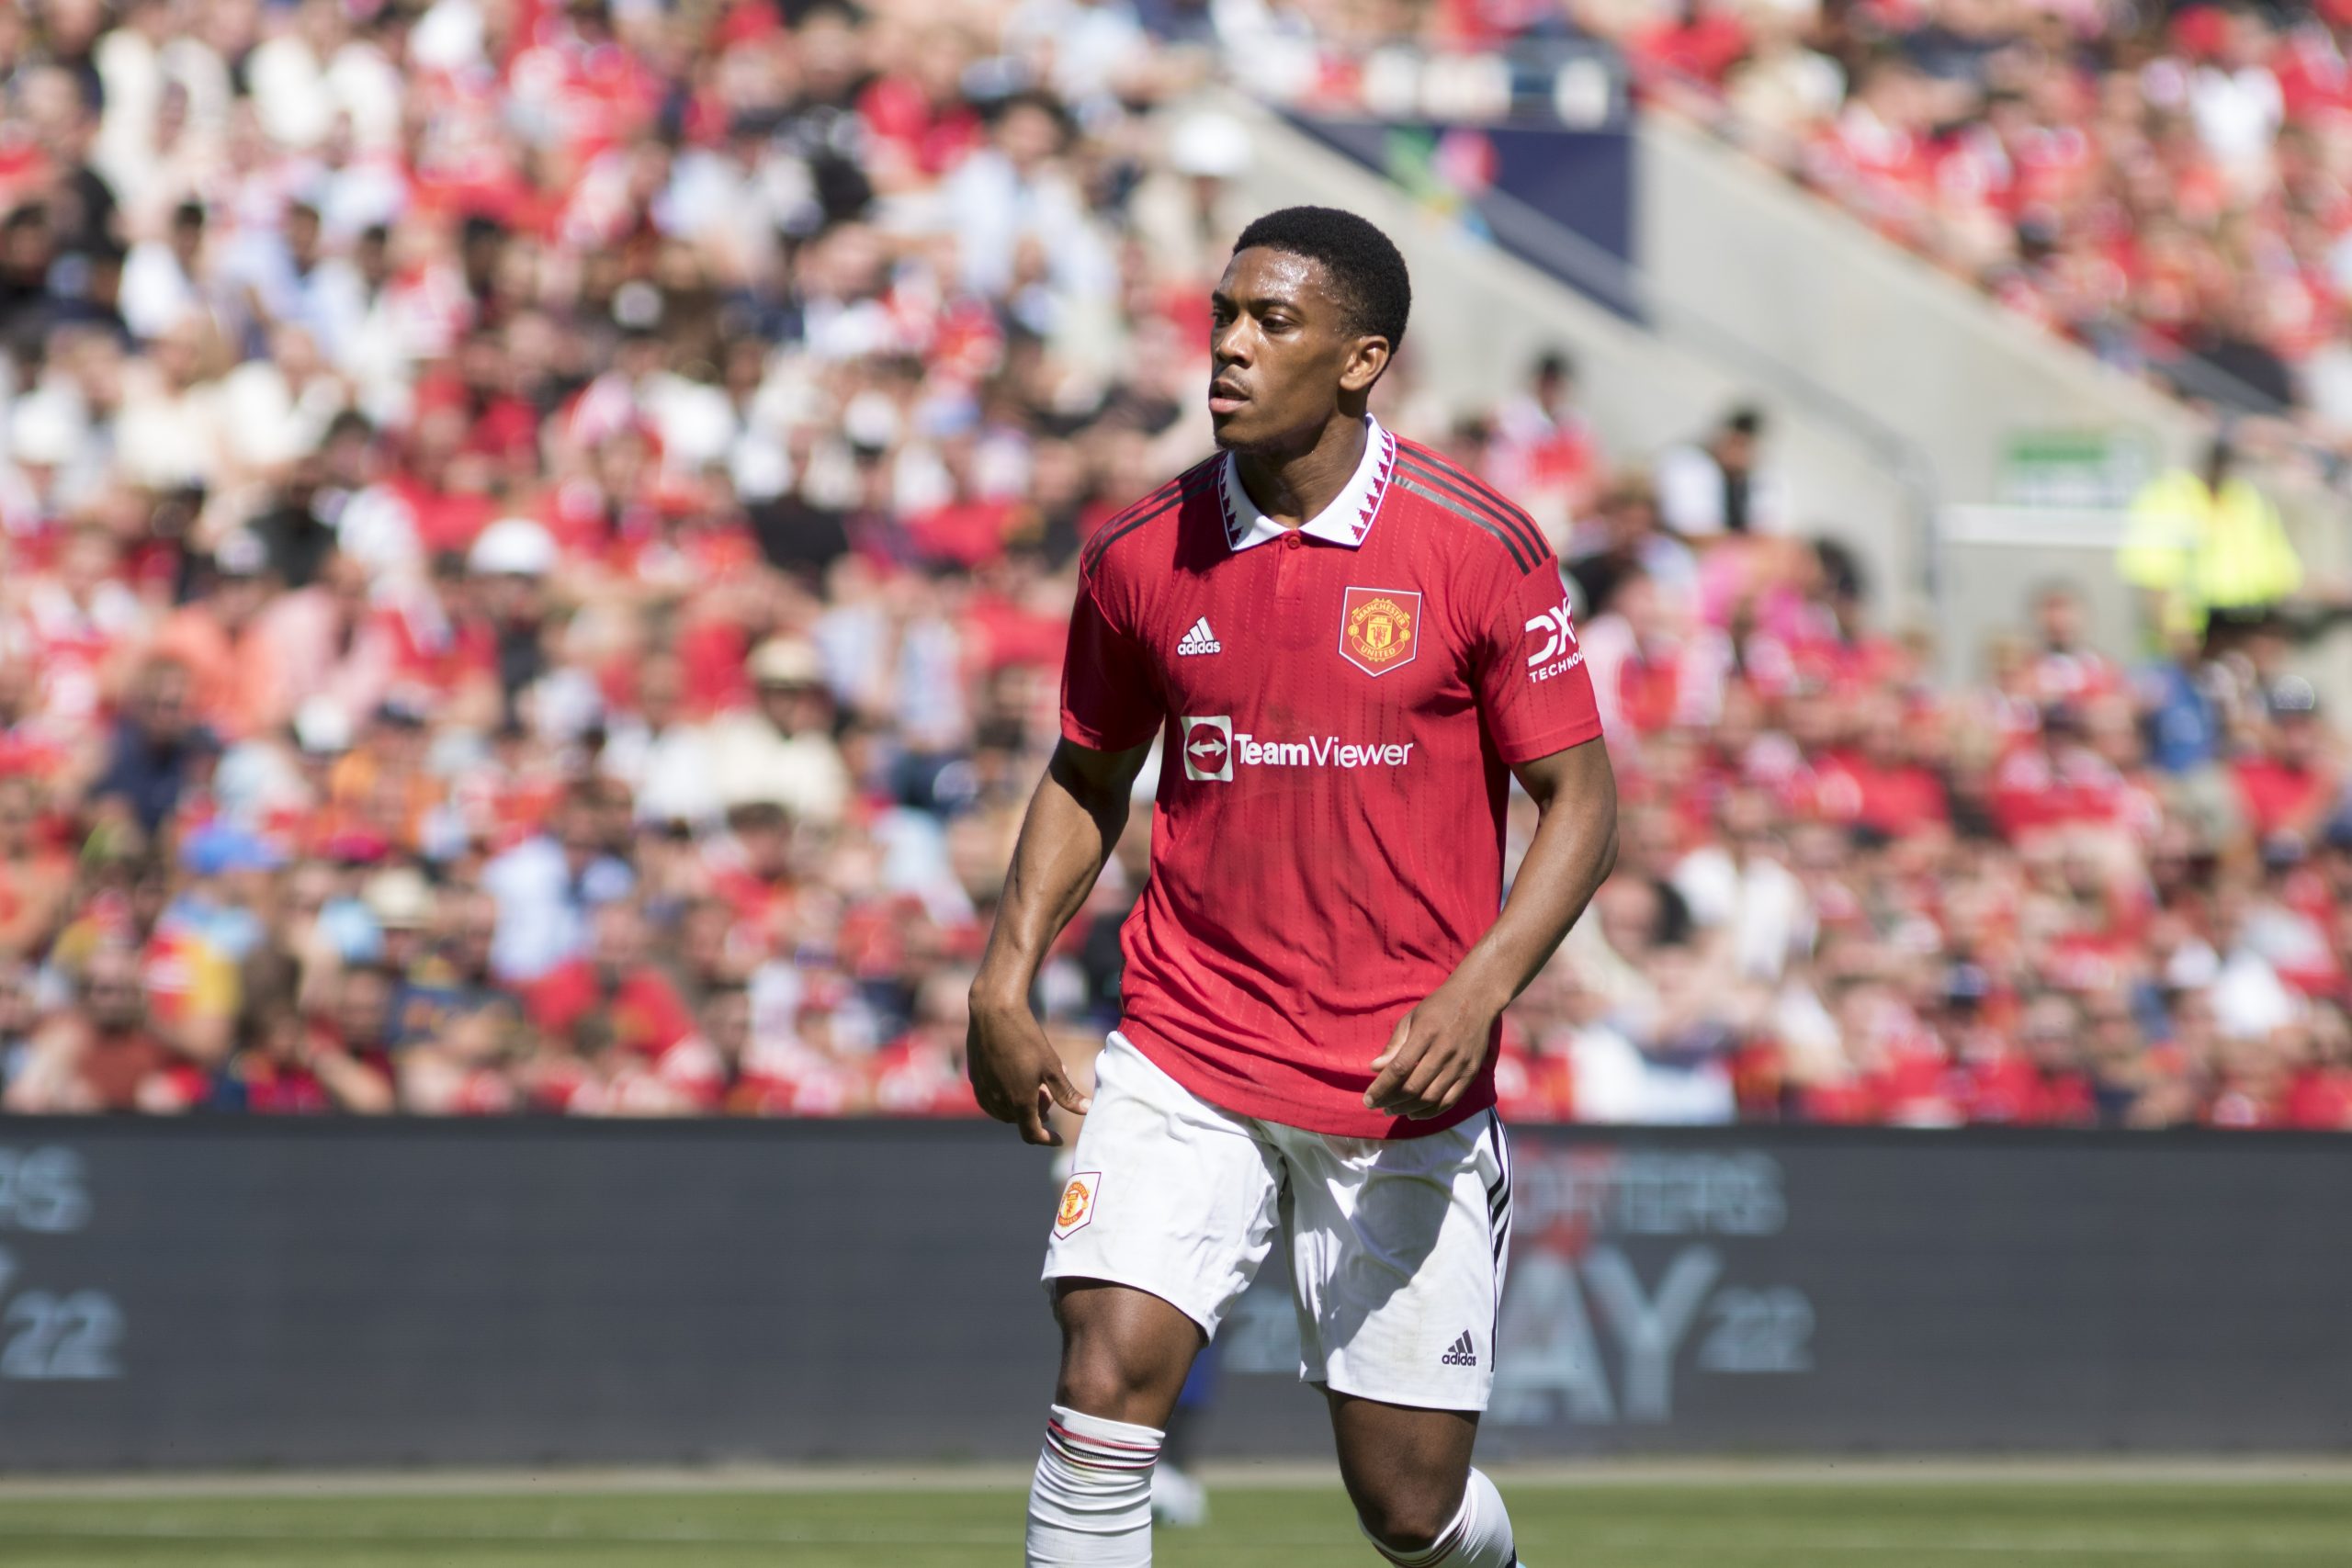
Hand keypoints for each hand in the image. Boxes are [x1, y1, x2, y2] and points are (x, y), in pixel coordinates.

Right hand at [967, 986, 1091, 1145]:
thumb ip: (1067, 1094)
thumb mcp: (1052, 1066)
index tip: (1059, 1138)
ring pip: (1003, 1112)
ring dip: (1019, 1107)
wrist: (994, 1012)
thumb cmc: (1026, 1038)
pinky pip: (989, 1100)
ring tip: (1033, 1086)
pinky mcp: (975, 1078)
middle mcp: (998, 1101)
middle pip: (1019, 1120)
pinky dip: (1003, 1099)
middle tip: (1048, 1095)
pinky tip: (1012, 1081)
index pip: (1032, 1134)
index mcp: (1019, 1102)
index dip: (1047, 1139)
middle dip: (1036, 1114)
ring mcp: (984, 1090)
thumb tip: (1087, 1111)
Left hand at [1364, 984, 1499, 1119]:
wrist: (1477, 998)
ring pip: (1431, 1097)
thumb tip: (1374, 1068)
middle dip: (1391, 1101)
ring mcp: (1460, 1063)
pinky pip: (1450, 1100)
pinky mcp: (1471, 1072)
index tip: (1368, 1100)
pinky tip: (1415, 1114)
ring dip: (1408, 1109)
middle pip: (1414, 1086)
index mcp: (1426, 1033)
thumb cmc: (1438, 1007)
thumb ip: (1394, 1045)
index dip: (1381, 1087)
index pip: (1399, 1068)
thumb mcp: (1411, 1018)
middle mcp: (1445, 1050)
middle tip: (1378, 1106)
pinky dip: (1431, 1112)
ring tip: (1392, 1110)